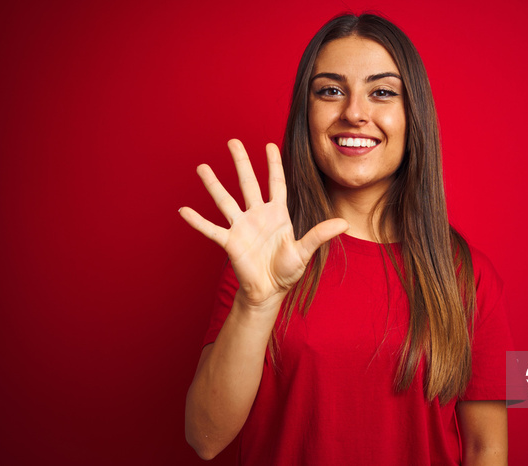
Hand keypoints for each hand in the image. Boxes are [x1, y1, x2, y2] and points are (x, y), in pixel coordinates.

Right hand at [179, 139, 347, 309]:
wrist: (269, 291)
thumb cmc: (287, 271)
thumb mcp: (305, 251)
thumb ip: (320, 234)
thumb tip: (344, 223)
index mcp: (277, 214)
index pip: (276, 183)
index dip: (273, 164)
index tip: (269, 145)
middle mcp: (257, 215)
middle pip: (248, 183)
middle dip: (241, 162)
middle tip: (232, 141)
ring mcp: (242, 227)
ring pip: (225, 201)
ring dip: (213, 184)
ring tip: (202, 167)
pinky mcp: (230, 242)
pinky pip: (211, 229)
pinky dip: (197, 221)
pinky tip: (183, 210)